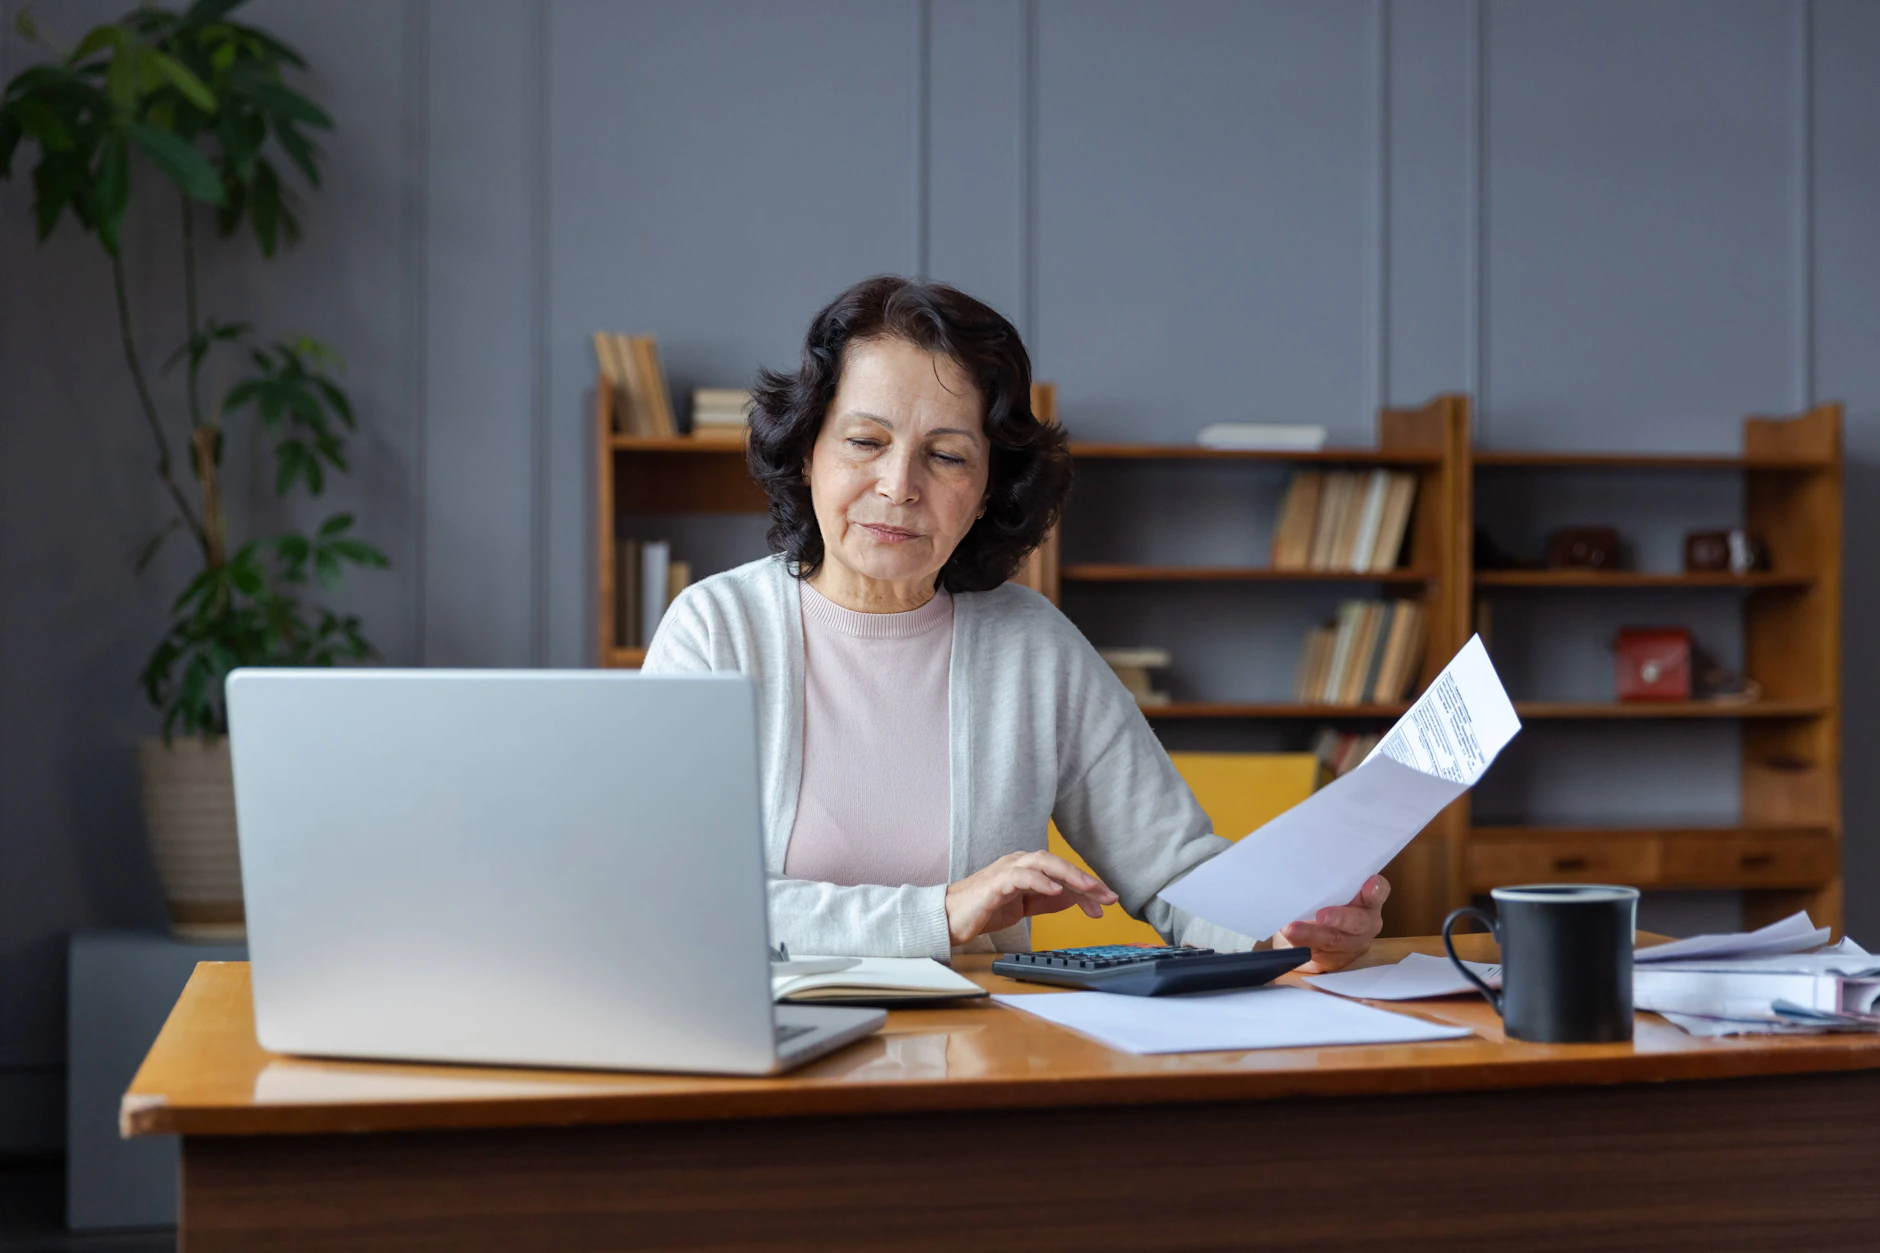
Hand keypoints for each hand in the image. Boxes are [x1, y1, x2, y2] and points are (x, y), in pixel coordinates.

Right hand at [944, 851, 1119, 946]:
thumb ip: (1046, 901)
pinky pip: (1020, 877)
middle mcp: (1018, 864)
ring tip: (1088, 888)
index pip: (1062, 873)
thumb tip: (1075, 899)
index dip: (1087, 887)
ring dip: (1068, 875)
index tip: (1107, 902)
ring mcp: (1006, 871)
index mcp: (1026, 868)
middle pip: (1057, 863)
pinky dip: (1040, 881)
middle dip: (1084, 878)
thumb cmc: (984, 909)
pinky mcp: (994, 884)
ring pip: (1042, 862)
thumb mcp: (1023, 907)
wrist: (950, 919)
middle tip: (1107, 896)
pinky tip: (1056, 890)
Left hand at [1276, 874, 1388, 973]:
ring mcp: (1352, 946)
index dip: (1377, 890)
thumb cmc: (1316, 903)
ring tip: (1292, 929)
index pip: (1378, 893)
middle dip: (1340, 919)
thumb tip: (1305, 869)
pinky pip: (1319, 956)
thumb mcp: (1323, 890)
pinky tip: (1290, 940)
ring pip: (1334, 942)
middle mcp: (1365, 924)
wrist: (1301, 933)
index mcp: (1367, 902)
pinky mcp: (1334, 962)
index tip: (1372, 884)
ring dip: (1312, 935)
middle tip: (1321, 915)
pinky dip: (1302, 946)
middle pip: (1359, 922)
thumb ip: (1324, 884)